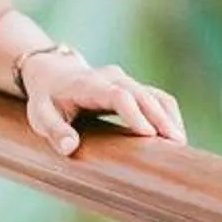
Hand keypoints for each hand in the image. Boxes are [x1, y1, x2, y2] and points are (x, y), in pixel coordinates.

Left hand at [21, 53, 185, 154]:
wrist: (53, 73)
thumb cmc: (47, 99)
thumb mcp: (40, 115)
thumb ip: (54, 130)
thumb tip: (69, 148)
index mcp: (89, 85)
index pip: (118, 95)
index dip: (134, 113)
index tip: (148, 134)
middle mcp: (112, 79)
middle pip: (143, 95)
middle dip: (161, 119)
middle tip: (177, 144)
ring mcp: (126, 82)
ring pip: (155, 95)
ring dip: (170, 117)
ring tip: (181, 144)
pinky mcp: (134, 88)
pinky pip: (158, 98)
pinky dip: (169, 115)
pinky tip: (175, 136)